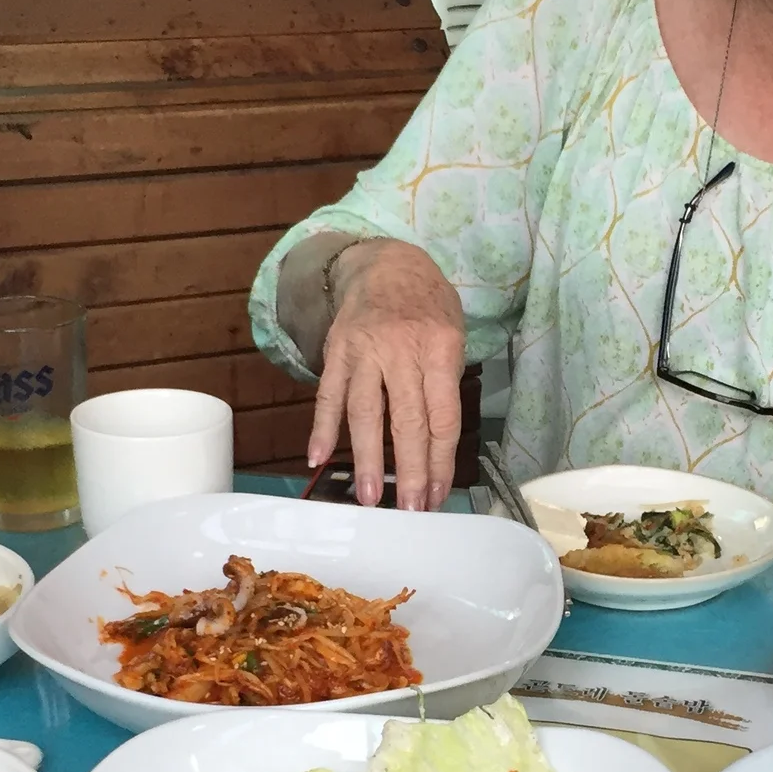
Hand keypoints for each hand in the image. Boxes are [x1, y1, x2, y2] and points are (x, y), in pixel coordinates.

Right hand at [306, 240, 464, 510]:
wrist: (385, 262)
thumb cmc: (427, 305)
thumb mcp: (454, 333)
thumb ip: (446, 383)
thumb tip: (438, 447)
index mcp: (439, 347)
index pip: (442, 416)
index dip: (441, 460)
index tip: (439, 494)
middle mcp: (400, 349)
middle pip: (406, 421)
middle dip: (410, 470)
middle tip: (411, 509)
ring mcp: (364, 351)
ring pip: (364, 413)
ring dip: (367, 459)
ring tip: (369, 498)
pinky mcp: (336, 351)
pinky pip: (328, 395)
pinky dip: (322, 428)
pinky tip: (318, 458)